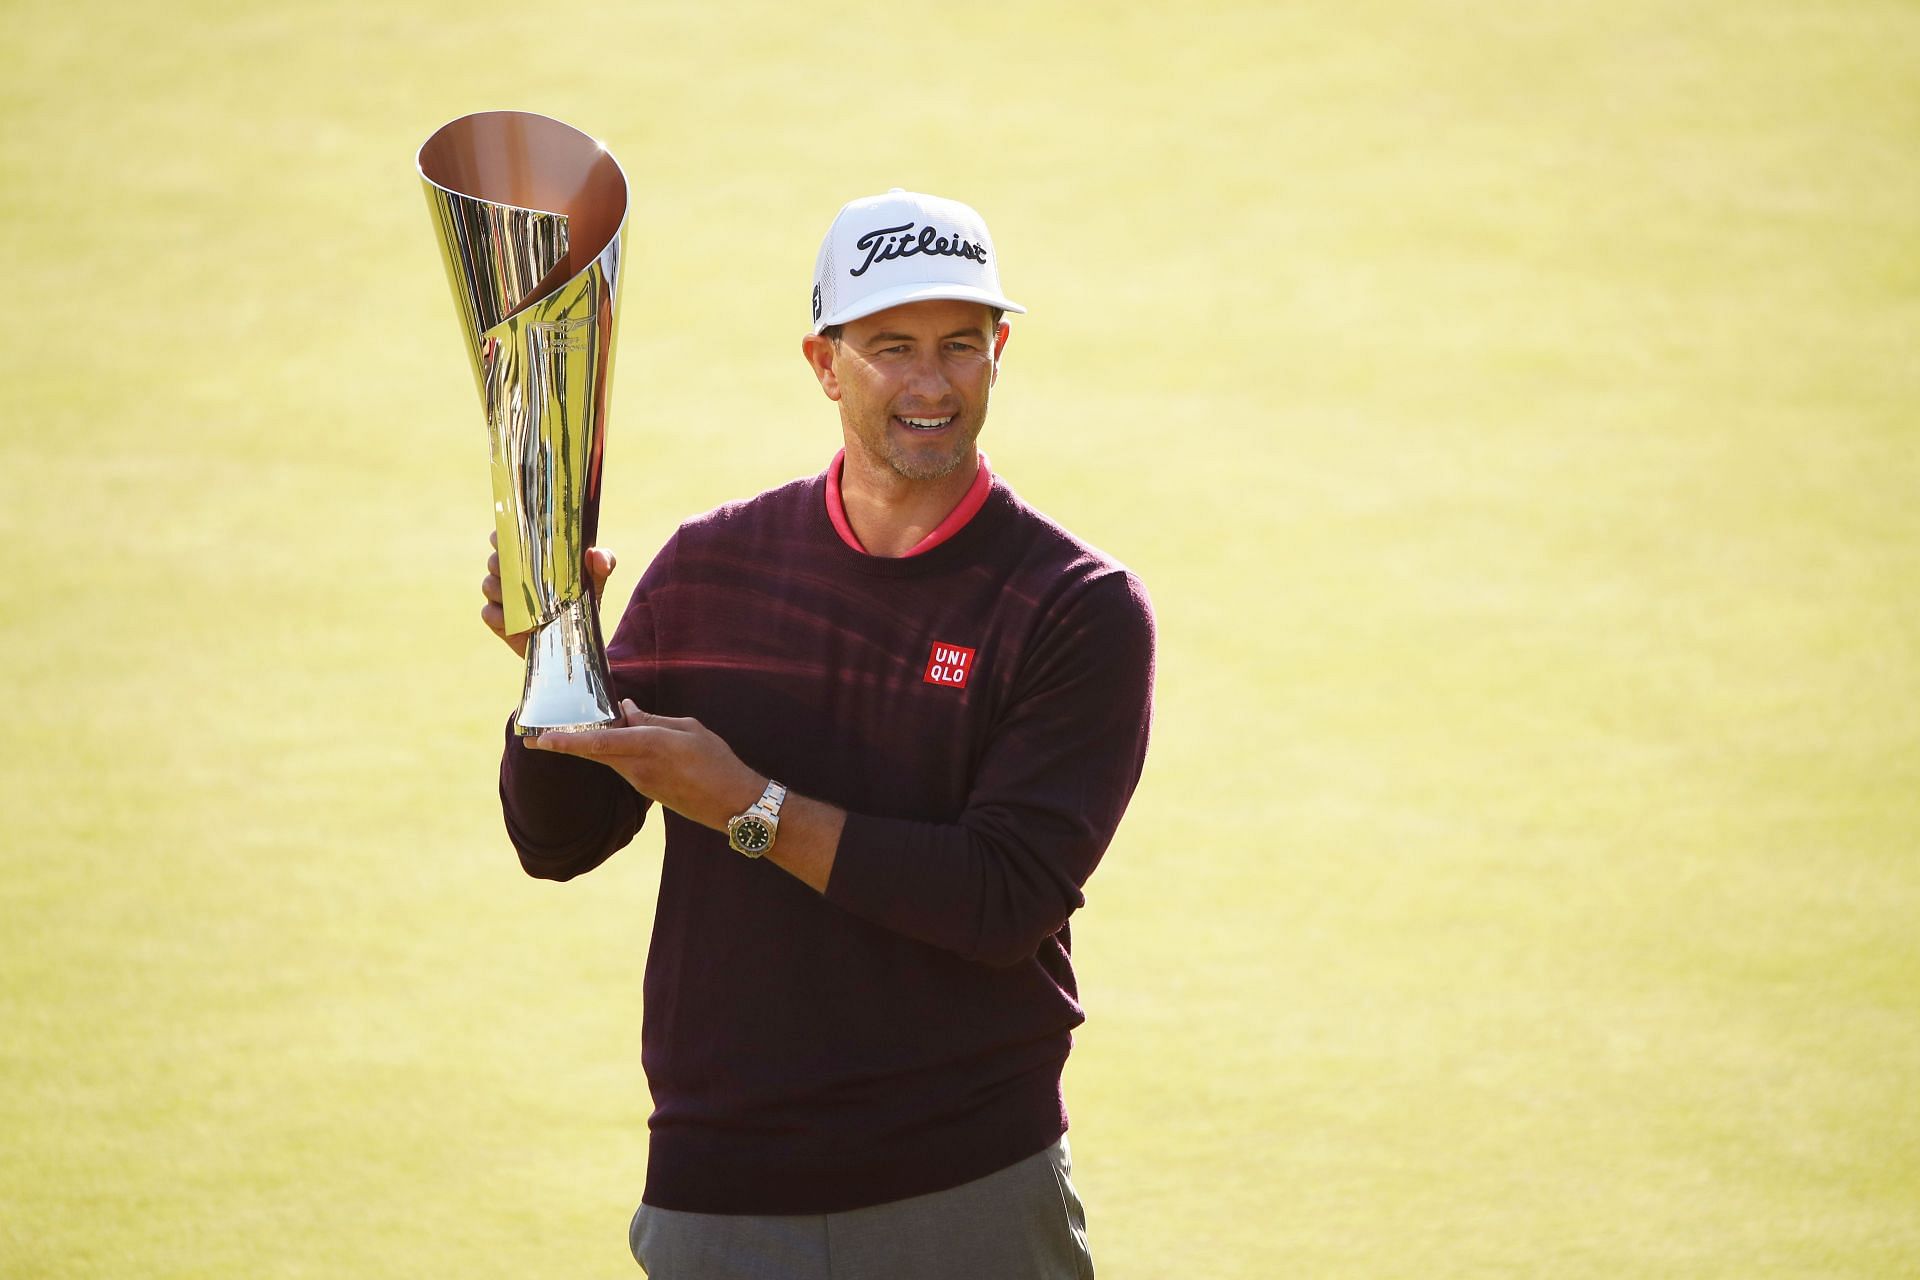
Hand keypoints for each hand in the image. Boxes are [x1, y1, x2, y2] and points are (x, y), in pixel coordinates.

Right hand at [481, 530, 616, 658]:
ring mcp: (501, 597)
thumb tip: (597, 555)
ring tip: (522, 599)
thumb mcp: (596, 580)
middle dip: (502, 563)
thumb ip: (604, 562)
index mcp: (528, 557)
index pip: (506, 537)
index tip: (511, 537)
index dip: (503, 535)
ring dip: (500, 589)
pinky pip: (488, 613)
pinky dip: (499, 615)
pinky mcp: (499, 621)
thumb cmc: (583, 600)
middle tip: (520, 571)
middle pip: (493, 560)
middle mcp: (510, 574)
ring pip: (488, 585)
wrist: (576, 638)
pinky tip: (517, 621)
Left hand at [528, 699, 764, 830]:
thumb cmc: (717, 761)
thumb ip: (652, 719)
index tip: (539, 740)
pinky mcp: (646, 790)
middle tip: (535, 737)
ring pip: (608, 758)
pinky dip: (616, 752)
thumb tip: (625, 710)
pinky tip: (622, 740)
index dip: (566, 742)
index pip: (598, 743)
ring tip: (594, 727)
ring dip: (596, 744)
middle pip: (594, 752)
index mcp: (649, 746)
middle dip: (566, 744)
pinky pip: (623, 765)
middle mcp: (638, 767)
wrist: (732, 804)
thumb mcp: (688, 729)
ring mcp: (640, 782)